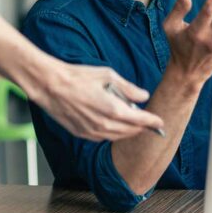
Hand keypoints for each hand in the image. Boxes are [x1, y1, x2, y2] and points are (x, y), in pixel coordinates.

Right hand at [33, 63, 164, 141]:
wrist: (50, 86)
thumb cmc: (78, 76)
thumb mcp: (107, 75)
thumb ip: (128, 88)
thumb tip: (143, 95)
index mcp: (113, 110)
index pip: (140, 120)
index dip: (153, 121)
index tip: (161, 122)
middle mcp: (104, 125)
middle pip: (131, 131)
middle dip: (142, 127)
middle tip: (149, 122)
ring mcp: (92, 132)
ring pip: (118, 136)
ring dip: (128, 131)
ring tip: (133, 123)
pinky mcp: (82, 134)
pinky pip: (104, 137)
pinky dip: (113, 132)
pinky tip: (114, 124)